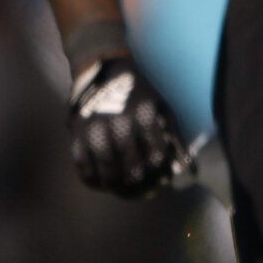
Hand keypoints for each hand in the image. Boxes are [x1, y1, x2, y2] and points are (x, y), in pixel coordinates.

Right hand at [68, 57, 190, 198]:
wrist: (104, 69)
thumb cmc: (139, 94)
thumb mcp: (162, 109)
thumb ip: (173, 138)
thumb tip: (186, 169)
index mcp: (145, 116)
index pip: (156, 157)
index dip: (160, 174)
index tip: (160, 180)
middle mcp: (120, 122)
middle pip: (132, 168)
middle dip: (140, 186)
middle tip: (142, 192)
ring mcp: (96, 128)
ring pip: (107, 171)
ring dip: (117, 187)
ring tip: (122, 190)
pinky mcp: (77, 132)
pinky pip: (82, 165)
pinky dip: (91, 180)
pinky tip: (101, 184)